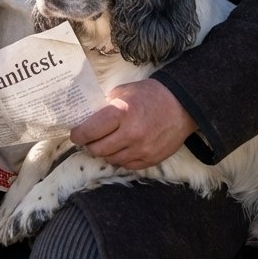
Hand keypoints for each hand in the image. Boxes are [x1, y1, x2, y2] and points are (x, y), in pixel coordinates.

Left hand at [69, 79, 195, 169]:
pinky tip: (121, 148)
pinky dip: (120, 158)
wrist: (181, 105)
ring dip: (105, 152)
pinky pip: (127, 165)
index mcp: (121, 113)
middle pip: (98, 149)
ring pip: (111, 159)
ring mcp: (142, 149)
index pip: (90, 131)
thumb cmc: (149, 95)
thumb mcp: (123, 93)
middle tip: (89, 139)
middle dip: (89, 144)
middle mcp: (131, 134)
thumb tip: (86, 119)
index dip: (78, 135)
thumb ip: (104, 107)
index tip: (75, 134)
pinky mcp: (151, 159)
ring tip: (106, 142)